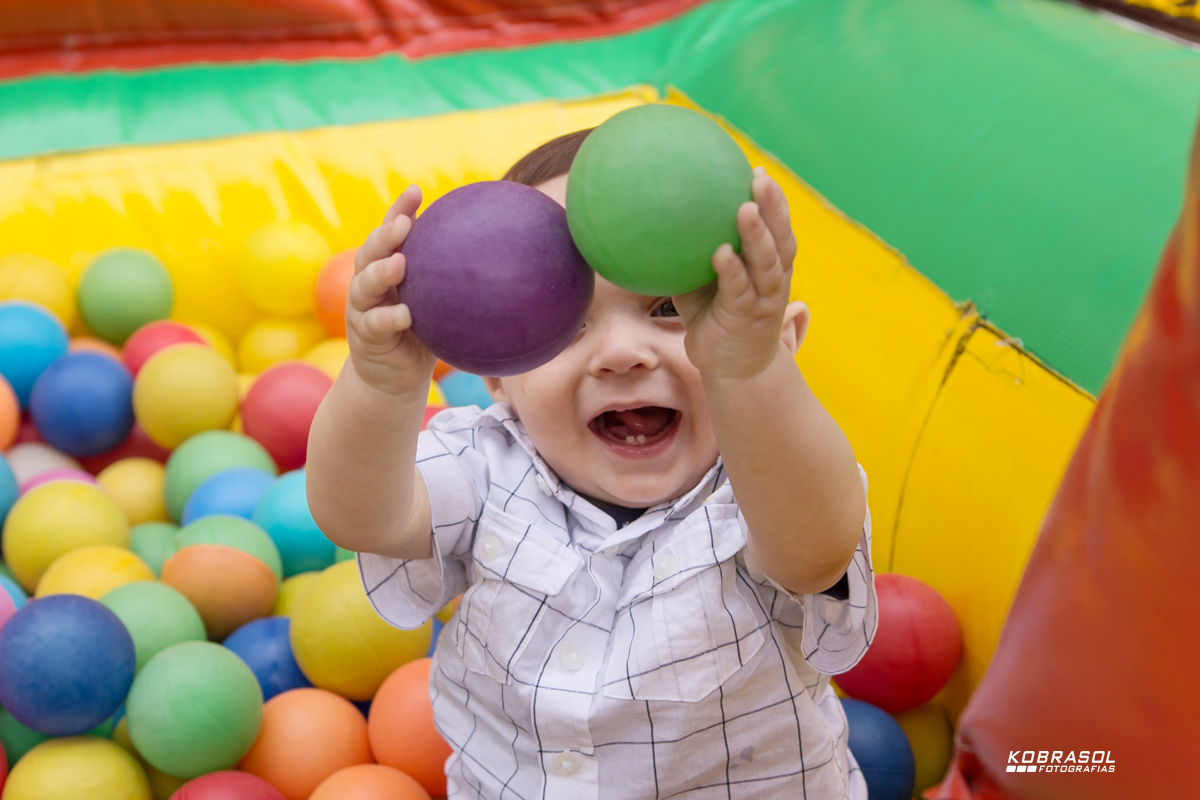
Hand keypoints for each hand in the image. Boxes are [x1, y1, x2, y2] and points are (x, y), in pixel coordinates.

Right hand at [346, 185, 437, 393]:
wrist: (394, 378)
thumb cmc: (420, 335)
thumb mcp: (437, 305)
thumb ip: (455, 283)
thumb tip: (506, 262)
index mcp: (384, 268)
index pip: (390, 233)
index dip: (399, 210)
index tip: (416, 190)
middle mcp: (368, 283)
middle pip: (370, 251)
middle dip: (386, 234)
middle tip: (405, 224)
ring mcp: (362, 310)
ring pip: (364, 284)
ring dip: (380, 271)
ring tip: (399, 262)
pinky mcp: (365, 337)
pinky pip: (374, 325)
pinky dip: (388, 318)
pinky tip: (405, 314)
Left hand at [674, 167, 798, 379]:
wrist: (733, 369)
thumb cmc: (714, 319)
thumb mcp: (701, 284)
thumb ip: (689, 255)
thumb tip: (653, 223)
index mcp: (769, 266)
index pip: (777, 227)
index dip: (773, 200)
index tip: (759, 172)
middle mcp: (774, 279)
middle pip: (781, 236)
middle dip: (774, 206)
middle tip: (760, 178)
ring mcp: (765, 299)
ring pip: (768, 262)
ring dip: (758, 234)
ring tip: (745, 208)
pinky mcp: (749, 318)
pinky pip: (741, 290)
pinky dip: (733, 271)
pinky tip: (721, 254)